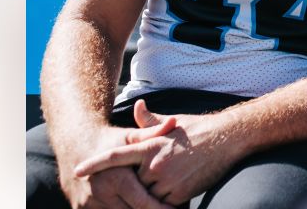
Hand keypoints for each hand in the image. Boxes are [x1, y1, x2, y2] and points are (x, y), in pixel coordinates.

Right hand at [58, 122, 177, 208]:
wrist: (74, 144)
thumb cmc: (109, 140)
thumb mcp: (130, 136)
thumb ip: (153, 133)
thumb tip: (174, 120)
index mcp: (115, 178)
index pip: (143, 203)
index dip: (160, 208)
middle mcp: (100, 194)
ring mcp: (88, 204)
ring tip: (152, 207)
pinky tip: (131, 206)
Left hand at [74, 100, 244, 206]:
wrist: (228, 138)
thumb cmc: (199, 129)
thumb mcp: (172, 122)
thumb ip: (149, 122)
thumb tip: (137, 106)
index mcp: (150, 145)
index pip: (115, 155)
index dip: (95, 163)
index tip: (78, 170)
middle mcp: (154, 163)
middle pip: (132, 183)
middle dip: (138, 183)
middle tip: (152, 176)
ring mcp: (166, 180)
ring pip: (147, 197)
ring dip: (153, 193)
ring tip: (169, 180)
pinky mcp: (179, 194)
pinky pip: (164, 205)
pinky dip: (167, 201)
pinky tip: (179, 188)